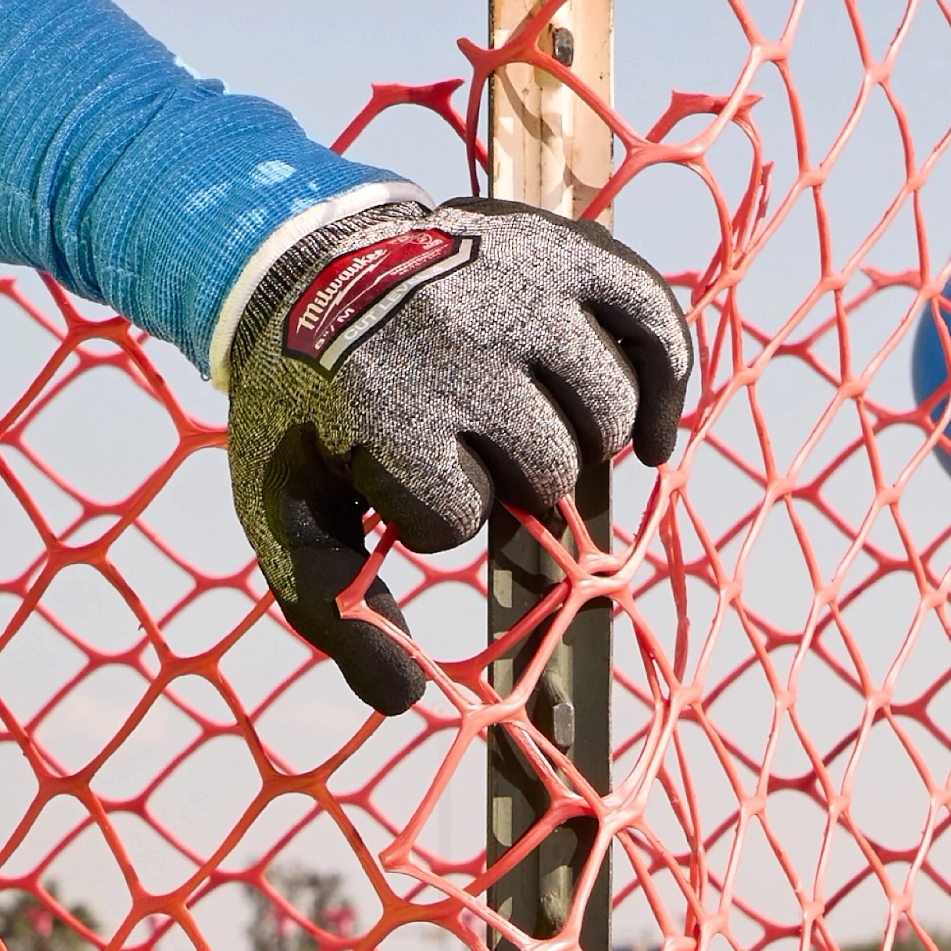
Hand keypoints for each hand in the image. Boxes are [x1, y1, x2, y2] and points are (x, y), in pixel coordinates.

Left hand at [227, 197, 695, 713]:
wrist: (302, 266)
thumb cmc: (304, 410)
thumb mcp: (283, 509)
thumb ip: (330, 608)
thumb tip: (403, 702)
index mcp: (384, 407)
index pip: (458, 520)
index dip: (432, 517)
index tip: (395, 481)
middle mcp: (459, 341)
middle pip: (548, 470)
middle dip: (510, 480)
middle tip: (471, 451)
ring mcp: (518, 289)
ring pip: (605, 415)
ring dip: (575, 439)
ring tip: (528, 425)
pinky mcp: (566, 248)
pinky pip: (658, 327)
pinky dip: (667, 386)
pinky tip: (652, 439)